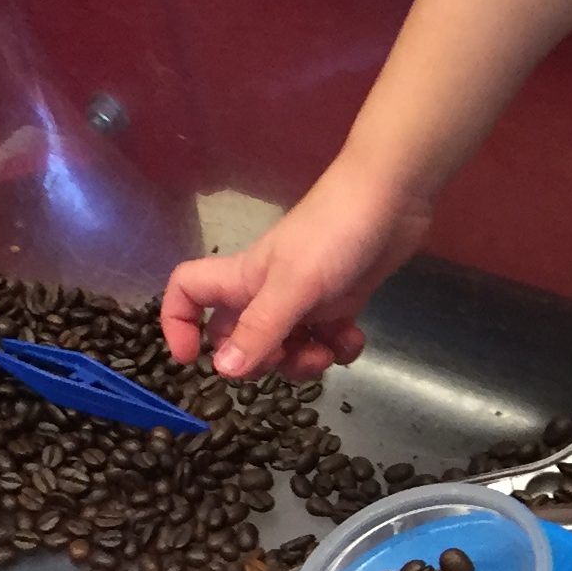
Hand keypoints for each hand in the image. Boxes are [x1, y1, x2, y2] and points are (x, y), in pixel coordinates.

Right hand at [159, 159, 429, 379]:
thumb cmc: (333, 234)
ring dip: (306, 360)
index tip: (191, 358)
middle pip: (240, 339)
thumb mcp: (293, 285)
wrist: (392, 199)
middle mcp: (265, 291)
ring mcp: (303, 298)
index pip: (187, 294)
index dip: (178, 323)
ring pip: (286, 346)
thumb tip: (223, 371)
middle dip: (263, 361)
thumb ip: (260, 329)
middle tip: (291, 356)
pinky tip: (355, 336)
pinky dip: (339, 346)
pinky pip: (326, 339)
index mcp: (241, 279)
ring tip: (330, 349)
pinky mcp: (338, 302)